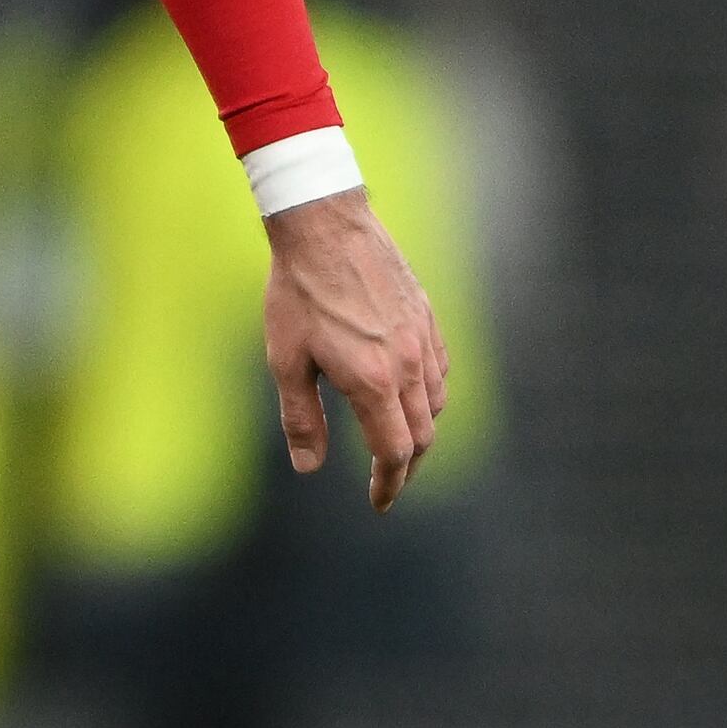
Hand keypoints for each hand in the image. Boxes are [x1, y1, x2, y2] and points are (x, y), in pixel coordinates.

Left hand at [265, 187, 445, 511]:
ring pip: (437, 403)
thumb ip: (302, 418)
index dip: (388, 484)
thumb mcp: (286, 360)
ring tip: (398, 446)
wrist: (325, 224)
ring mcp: (422, 338)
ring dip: (421, 432)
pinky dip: (430, 395)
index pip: (395, 451)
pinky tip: (410, 395)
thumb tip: (309, 467)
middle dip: (407, 467)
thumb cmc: (298, 292)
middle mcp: (407, 364)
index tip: (379, 503)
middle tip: (388, 483)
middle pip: (424, 435)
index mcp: (372, 381)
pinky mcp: (426, 315)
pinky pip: (440, 370)